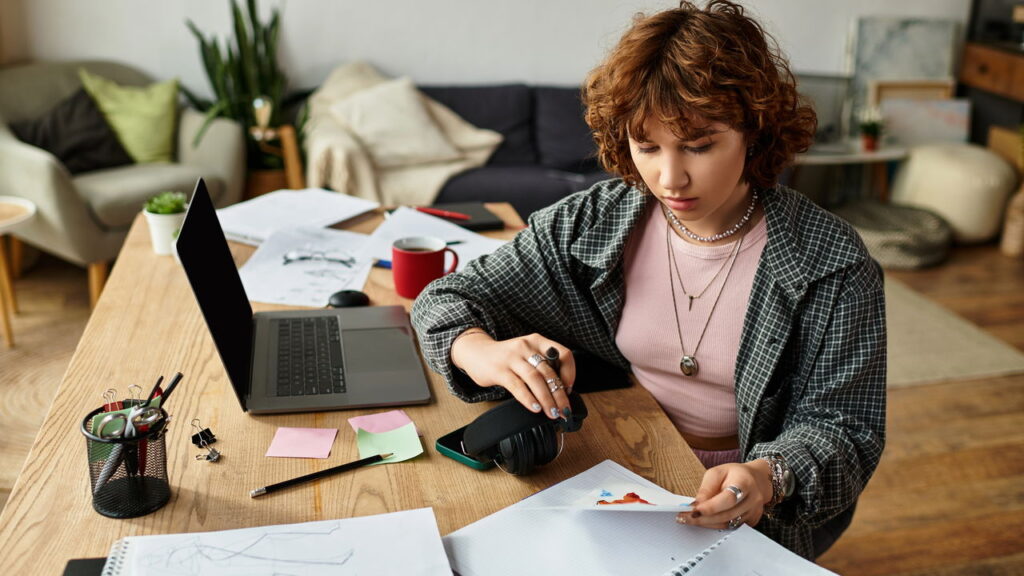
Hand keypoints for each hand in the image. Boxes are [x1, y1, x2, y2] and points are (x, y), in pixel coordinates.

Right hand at [451, 330, 575, 419]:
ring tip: (553, 413)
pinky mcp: (499, 370)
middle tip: (565, 410)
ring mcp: (512, 358)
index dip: (570, 373)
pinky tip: (535, 408)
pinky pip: (517, 386)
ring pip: (535, 379)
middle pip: (549, 372)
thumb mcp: (526, 353)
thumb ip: (542, 365)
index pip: (564, 354)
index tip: (569, 389)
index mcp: (537, 341)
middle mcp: (526, 346)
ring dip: (547, 399)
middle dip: (560, 394)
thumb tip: (561, 391)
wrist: (476, 352)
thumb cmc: (506, 357)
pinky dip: (528, 398)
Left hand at [676, 460, 772, 528]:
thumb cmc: (734, 474)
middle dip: (703, 518)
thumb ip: (706, 488)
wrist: (757, 480)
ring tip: (690, 520)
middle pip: (727, 514)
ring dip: (707, 524)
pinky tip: (705, 522)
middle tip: (684, 518)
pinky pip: (732, 527)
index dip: (711, 507)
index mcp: (744, 482)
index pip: (728, 498)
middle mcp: (753, 499)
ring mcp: (754, 512)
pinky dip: (716, 526)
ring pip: (729, 524)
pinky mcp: (752, 521)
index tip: (693, 511)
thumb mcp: (717, 472)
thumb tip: (696, 505)